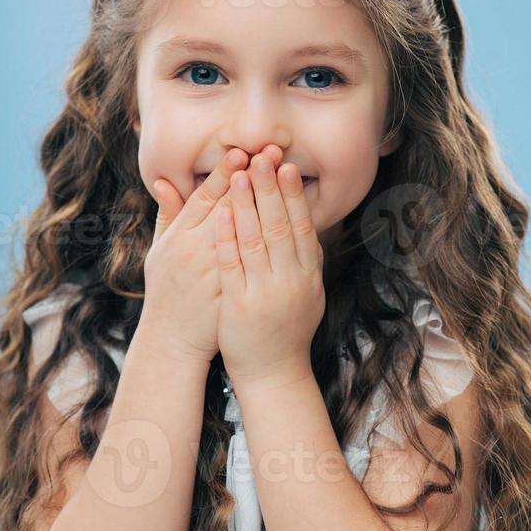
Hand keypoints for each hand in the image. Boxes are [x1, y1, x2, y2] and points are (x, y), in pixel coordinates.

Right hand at [141, 146, 280, 362]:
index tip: (244, 152)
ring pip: (252, 231)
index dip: (226, 173)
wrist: (175, 340)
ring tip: (287, 175)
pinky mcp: (239, 290)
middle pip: (233, 207)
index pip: (206, 197)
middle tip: (274, 152)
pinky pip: (261, 262)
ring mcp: (221, 272)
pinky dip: (277, 240)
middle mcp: (200, 252)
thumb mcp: (160, 251)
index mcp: (181, 238)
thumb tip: (164, 181)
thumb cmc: (167, 291)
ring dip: (272, 201)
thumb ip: (167, 215)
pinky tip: (293, 219)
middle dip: (256, 179)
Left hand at [215, 150, 325, 386]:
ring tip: (239, 175)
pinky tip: (221, 214)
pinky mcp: (239, 305)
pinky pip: (233, 265)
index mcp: (308, 276)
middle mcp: (291, 281)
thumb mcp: (310, 295)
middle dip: (270, 189)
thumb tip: (310, 227)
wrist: (274, 373)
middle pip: (280, 226)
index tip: (287, 167)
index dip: (294, 196)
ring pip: (256, 240)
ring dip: (246, 205)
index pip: (301, 227)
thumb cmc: (289, 330)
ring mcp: (265, 293)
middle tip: (263, 158)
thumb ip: (309, 262)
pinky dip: (227, 237)